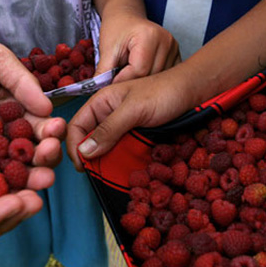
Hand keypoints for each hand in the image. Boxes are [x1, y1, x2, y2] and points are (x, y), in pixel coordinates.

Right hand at [66, 68, 193, 170]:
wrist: (191, 92)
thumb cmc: (163, 92)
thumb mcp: (134, 110)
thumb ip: (109, 129)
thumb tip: (85, 151)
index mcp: (100, 102)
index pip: (76, 126)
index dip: (74, 146)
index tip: (82, 166)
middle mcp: (107, 115)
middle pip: (88, 140)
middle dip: (89, 157)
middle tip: (96, 174)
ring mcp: (121, 127)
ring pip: (105, 148)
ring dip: (106, 162)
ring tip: (111, 174)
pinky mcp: (135, 136)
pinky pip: (121, 151)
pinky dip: (121, 161)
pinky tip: (125, 169)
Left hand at [95, 12, 179, 82]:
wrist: (126, 16)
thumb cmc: (116, 28)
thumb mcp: (107, 49)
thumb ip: (104, 71)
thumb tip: (99, 91)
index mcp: (149, 36)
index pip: (139, 70)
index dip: (123, 81)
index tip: (111, 86)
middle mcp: (166, 41)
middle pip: (150, 76)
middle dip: (132, 83)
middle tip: (119, 84)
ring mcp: (173, 48)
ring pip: (158, 79)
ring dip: (143, 83)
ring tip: (130, 79)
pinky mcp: (176, 54)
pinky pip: (166, 75)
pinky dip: (153, 80)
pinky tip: (143, 77)